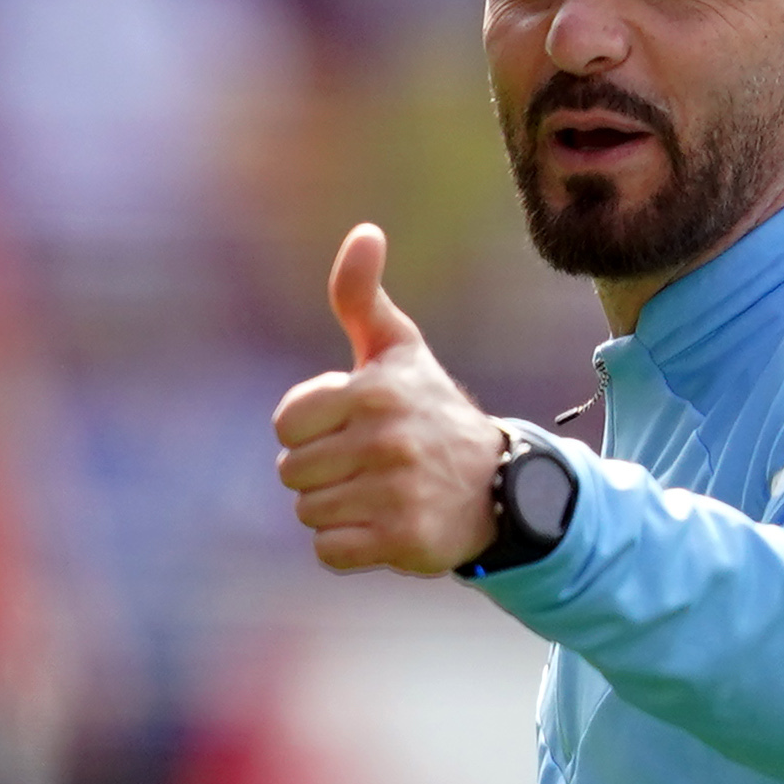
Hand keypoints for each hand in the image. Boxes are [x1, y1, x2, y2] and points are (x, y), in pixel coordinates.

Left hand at [274, 225, 512, 577]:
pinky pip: (329, 551)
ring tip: (376, 493)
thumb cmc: (429, 409)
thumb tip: (365, 232)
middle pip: (292, 472)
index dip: (308, 429)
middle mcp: (388, 440)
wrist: (497, 485)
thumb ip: (361, 296)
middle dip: (321, 471)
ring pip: (309, 512)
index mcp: (376, 391)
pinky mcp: (403, 540)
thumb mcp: (397, 349)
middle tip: (366, 464)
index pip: (286, 423)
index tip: (348, 426)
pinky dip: (347, 545)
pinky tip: (380, 525)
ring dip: (335, 508)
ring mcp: (396, 493)